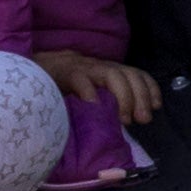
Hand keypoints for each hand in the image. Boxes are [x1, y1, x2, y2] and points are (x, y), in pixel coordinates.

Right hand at [29, 46, 161, 128]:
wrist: (34, 68)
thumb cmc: (66, 86)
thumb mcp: (91, 92)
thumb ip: (107, 102)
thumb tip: (128, 122)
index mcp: (108, 71)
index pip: (136, 74)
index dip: (149, 88)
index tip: (156, 107)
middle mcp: (100, 67)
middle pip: (129, 74)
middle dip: (140, 96)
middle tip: (142, 120)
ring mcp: (84, 68)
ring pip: (112, 75)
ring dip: (123, 96)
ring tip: (124, 119)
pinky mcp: (66, 74)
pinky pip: (81, 80)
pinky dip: (90, 92)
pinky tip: (95, 106)